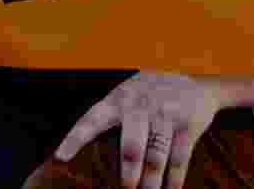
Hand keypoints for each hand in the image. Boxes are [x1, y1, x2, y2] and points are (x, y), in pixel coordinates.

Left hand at [54, 72, 224, 188]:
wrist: (193, 77)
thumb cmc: (149, 95)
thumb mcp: (127, 97)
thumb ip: (111, 119)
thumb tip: (90, 160)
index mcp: (117, 100)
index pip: (92, 119)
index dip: (76, 138)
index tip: (60, 157)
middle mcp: (140, 105)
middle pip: (132, 145)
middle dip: (129, 171)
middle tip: (126, 188)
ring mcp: (165, 113)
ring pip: (156, 156)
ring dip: (151, 181)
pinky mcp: (188, 123)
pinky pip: (179, 157)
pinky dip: (174, 179)